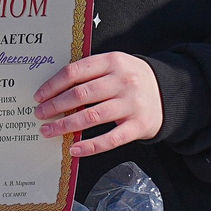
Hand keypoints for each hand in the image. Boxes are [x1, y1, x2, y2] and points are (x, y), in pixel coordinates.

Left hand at [35, 54, 161, 158]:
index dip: (53, 85)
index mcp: (112, 62)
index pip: (76, 72)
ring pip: (91, 116)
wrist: (171, 92)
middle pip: (81, 94)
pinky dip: (90, 146)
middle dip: (55, 106)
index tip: (39, 96)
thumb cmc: (132, 79)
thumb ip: (90, 72)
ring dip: (65, 126)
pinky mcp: (139, 126)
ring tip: (48, 131)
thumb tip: (54, 90)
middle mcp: (123, 81)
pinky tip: (73, 149)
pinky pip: (110, 139)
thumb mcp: (115, 66)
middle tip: (39, 115)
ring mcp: (132, 104)